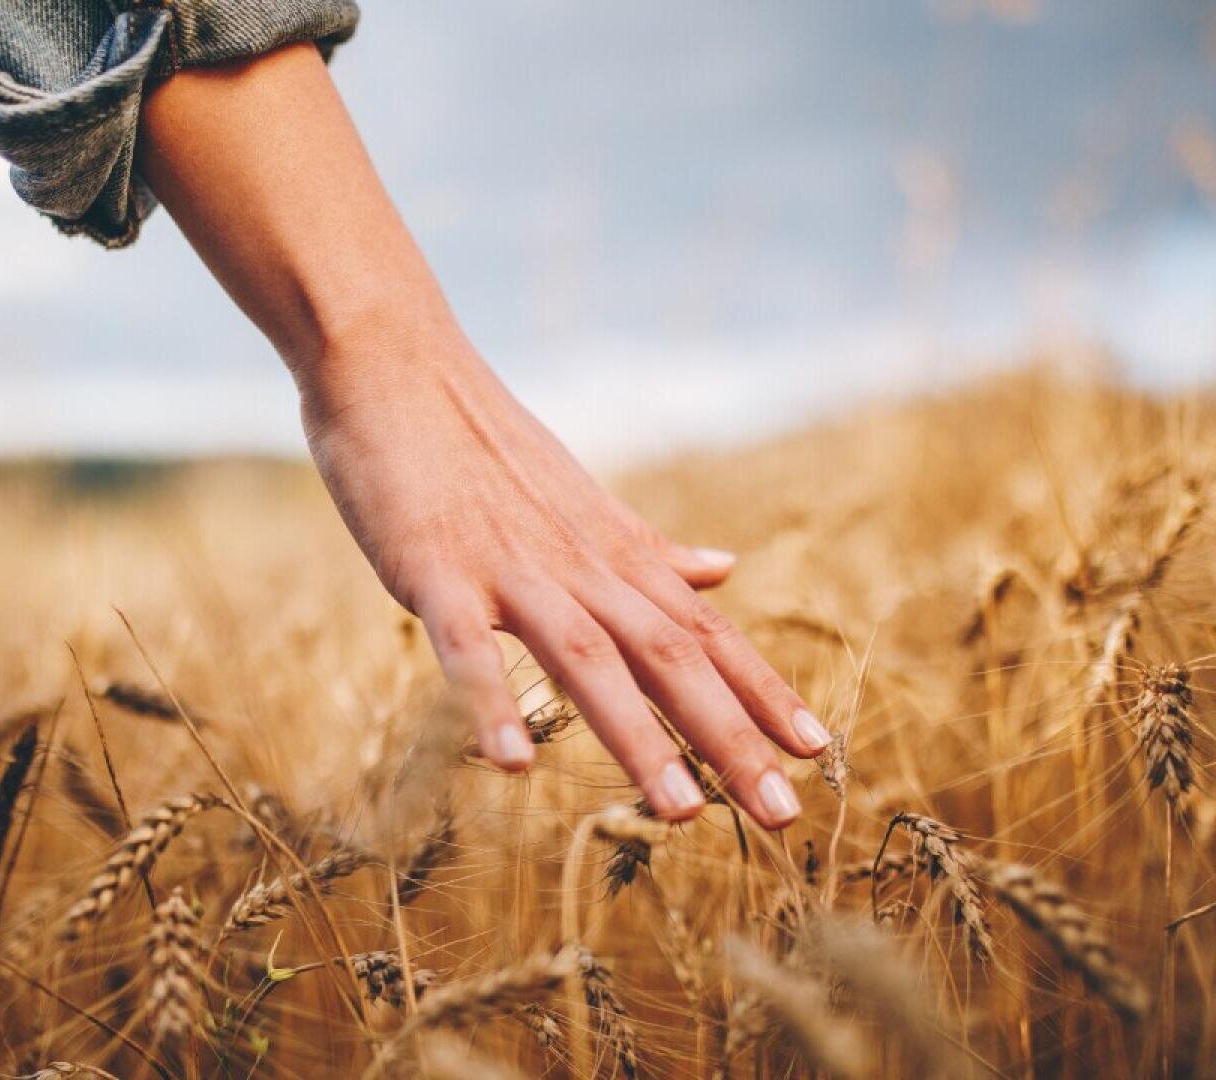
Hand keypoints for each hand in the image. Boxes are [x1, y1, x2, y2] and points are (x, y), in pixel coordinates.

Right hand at [138, 45, 827, 825]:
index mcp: (614, 554)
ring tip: (680, 812)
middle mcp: (579, 565)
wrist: (396, 363)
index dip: (763, 692)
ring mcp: (509, 569)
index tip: (818, 754)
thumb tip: (726, 569)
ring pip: (586, 659)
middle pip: (669, 657)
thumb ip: (649, 550)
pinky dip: (491, 702)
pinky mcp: (436, 571)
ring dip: (635, 736)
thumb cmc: (482, 443)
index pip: (705, 632)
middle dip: (730, 736)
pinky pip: (466, 647)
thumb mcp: (581, 501)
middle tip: (783, 813)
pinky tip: (512, 766)